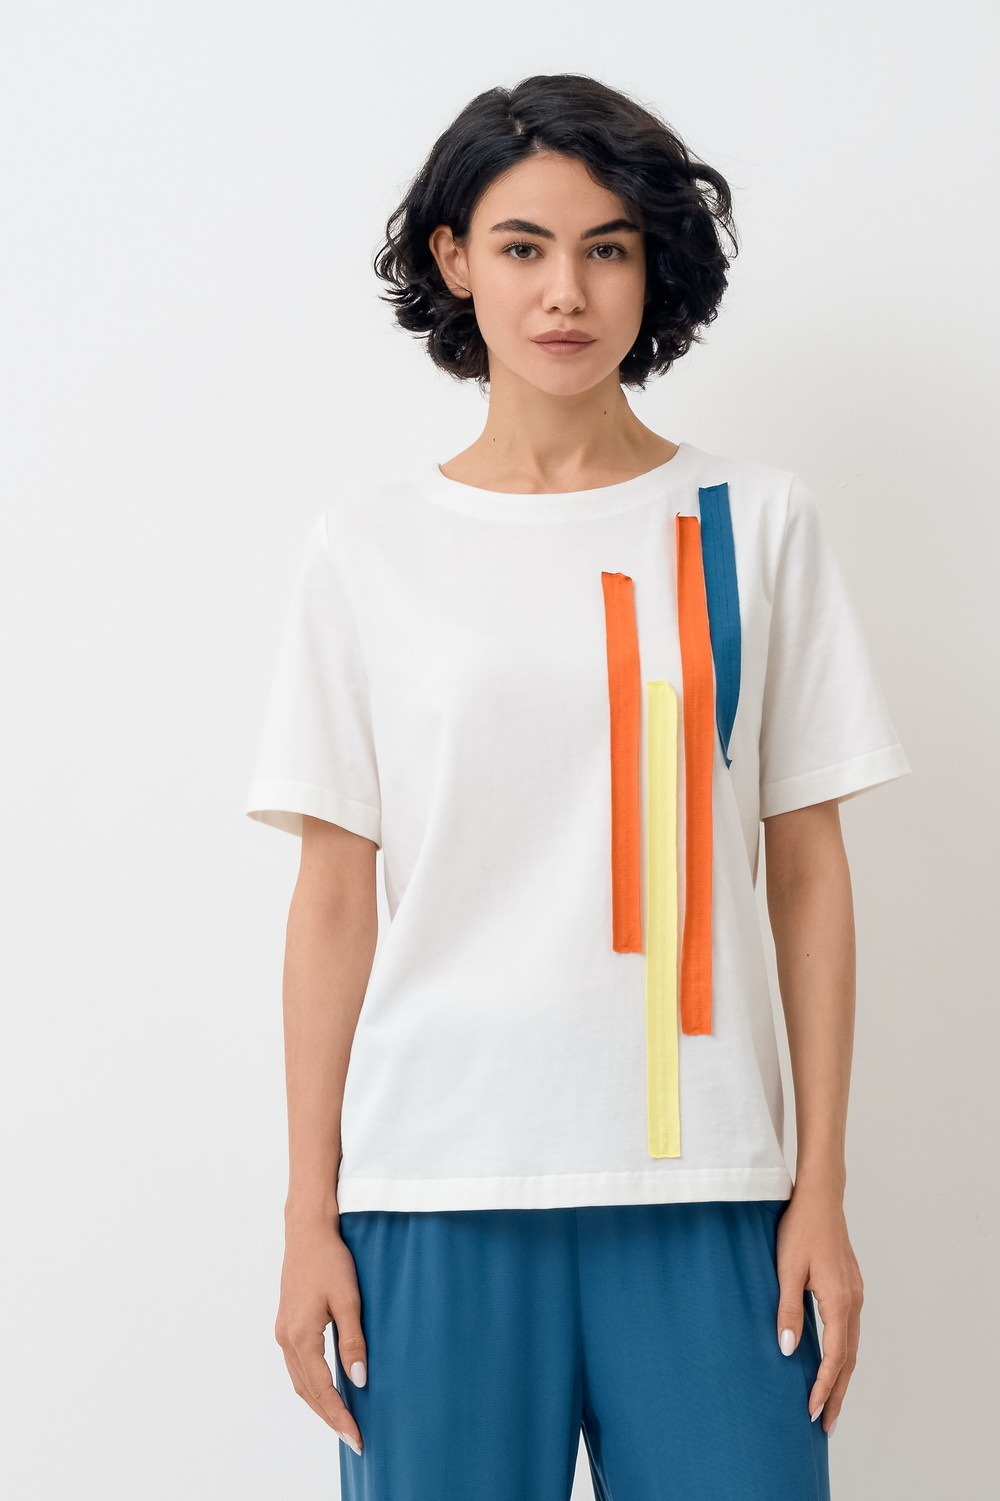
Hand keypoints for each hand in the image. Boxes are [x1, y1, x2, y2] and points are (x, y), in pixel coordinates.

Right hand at [274, 1218, 368, 1454]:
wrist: (307, 1232)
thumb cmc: (330, 1260)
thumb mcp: (349, 1299)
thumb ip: (353, 1340)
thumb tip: (358, 1379)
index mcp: (301, 1336)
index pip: (322, 1389)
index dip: (339, 1416)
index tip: (356, 1437)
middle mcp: (287, 1339)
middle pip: (307, 1392)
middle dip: (330, 1417)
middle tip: (353, 1439)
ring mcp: (283, 1332)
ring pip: (300, 1381)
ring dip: (319, 1404)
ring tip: (342, 1422)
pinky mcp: (286, 1324)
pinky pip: (298, 1366)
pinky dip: (312, 1385)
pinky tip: (327, 1389)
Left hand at [774, 1184, 862, 1434]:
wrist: (821, 1198)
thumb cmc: (800, 1229)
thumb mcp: (787, 1270)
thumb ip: (788, 1311)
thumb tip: (789, 1350)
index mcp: (840, 1302)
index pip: (835, 1359)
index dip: (823, 1388)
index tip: (811, 1412)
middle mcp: (854, 1302)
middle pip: (849, 1360)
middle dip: (838, 1394)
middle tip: (826, 1425)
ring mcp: (855, 1294)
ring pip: (852, 1346)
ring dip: (842, 1376)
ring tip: (829, 1402)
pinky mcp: (850, 1287)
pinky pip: (850, 1331)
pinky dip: (843, 1354)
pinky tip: (832, 1362)